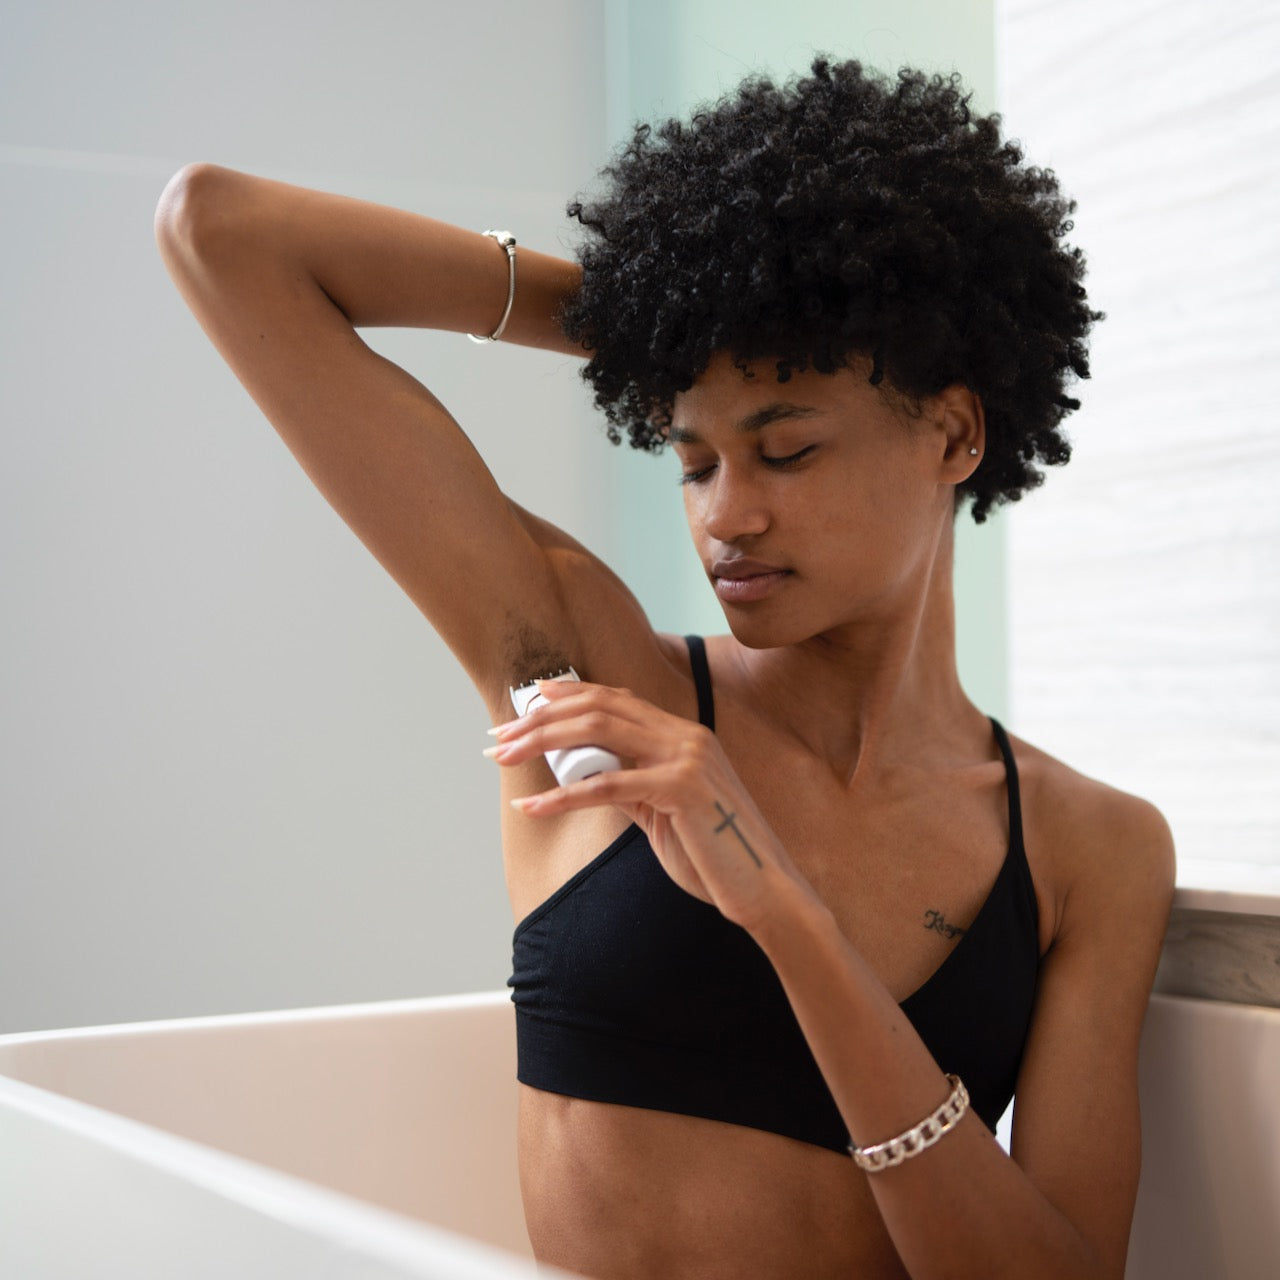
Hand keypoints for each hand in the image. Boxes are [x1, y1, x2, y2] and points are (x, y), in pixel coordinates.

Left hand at [486, 680, 814, 932]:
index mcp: (684, 735)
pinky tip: (533, 804)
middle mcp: (686, 735)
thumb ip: (629, 785)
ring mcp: (687, 757)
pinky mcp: (682, 788)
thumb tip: (582, 773)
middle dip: (540, 719)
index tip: (526, 702)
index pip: (616, 698)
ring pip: (598, 732)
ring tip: (502, 756)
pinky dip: (562, 795)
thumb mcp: (662, 811)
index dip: (567, 695)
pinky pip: (608, 785)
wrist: (763, 889)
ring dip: (541, 742)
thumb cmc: (714, 855)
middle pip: (599, 708)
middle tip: (498, 736)